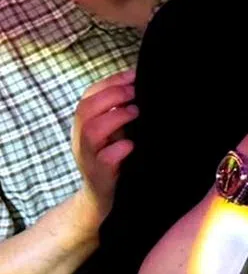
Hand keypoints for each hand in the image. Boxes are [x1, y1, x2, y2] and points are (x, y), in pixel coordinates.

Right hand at [71, 70, 137, 218]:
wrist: (102, 198)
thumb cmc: (113, 158)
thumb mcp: (114, 131)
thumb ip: (120, 111)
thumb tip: (141, 84)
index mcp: (84, 124)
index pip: (89, 95)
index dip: (110, 82)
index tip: (134, 75)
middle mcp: (81, 138)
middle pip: (86, 108)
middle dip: (113, 95)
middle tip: (135, 94)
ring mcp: (88, 157)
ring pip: (91, 131)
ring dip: (115, 118)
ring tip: (135, 113)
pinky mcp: (100, 175)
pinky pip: (105, 159)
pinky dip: (119, 149)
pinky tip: (131, 145)